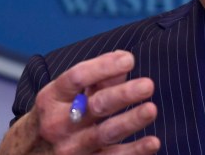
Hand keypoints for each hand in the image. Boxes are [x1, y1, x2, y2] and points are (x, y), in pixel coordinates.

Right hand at [0, 50, 159, 154]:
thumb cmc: (54, 116)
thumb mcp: (63, 95)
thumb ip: (95, 78)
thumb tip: (124, 61)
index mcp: (52, 98)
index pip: (76, 78)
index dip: (102, 67)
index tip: (128, 59)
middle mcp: (58, 123)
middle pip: (94, 106)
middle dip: (122, 95)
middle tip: (147, 85)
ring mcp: (69, 148)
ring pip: (104, 134)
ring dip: (130, 122)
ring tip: (151, 110)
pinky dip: (134, 152)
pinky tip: (152, 142)